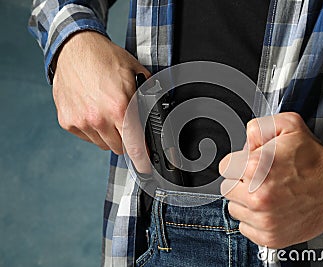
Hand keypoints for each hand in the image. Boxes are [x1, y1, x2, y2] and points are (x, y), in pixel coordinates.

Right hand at [53, 31, 150, 172]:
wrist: (75, 48)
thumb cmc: (105, 58)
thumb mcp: (136, 73)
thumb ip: (147, 97)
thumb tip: (157, 114)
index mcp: (120, 108)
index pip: (134, 146)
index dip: (142, 161)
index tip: (146, 169)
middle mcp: (99, 118)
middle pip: (120, 147)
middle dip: (127, 139)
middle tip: (125, 122)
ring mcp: (81, 121)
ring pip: (103, 144)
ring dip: (109, 135)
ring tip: (107, 112)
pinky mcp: (67, 121)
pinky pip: (86, 137)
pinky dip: (92, 130)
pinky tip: (93, 111)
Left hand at [219, 112, 322, 248]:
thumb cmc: (314, 157)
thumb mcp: (288, 125)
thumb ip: (257, 128)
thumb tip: (243, 144)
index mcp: (256, 169)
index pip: (225, 167)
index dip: (238, 163)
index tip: (249, 165)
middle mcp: (259, 197)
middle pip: (227, 189)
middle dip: (241, 182)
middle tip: (261, 178)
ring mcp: (265, 220)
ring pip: (235, 209)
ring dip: (247, 202)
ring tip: (268, 193)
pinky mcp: (271, 237)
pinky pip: (246, 228)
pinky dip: (255, 220)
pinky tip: (271, 208)